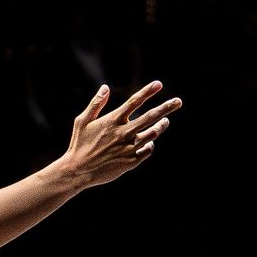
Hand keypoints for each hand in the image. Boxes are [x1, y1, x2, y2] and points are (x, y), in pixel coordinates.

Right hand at [61, 81, 181, 187]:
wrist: (77, 172)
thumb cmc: (78, 145)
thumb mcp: (82, 121)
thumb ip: (95, 104)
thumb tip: (105, 87)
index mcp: (112, 121)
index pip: (134, 102)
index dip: (147, 92)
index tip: (159, 84)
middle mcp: (123, 133)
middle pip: (150, 117)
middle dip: (166, 108)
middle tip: (178, 101)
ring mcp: (128, 148)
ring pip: (152, 133)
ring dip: (161, 125)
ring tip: (165, 121)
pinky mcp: (130, 161)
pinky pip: (147, 150)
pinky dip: (150, 144)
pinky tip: (150, 141)